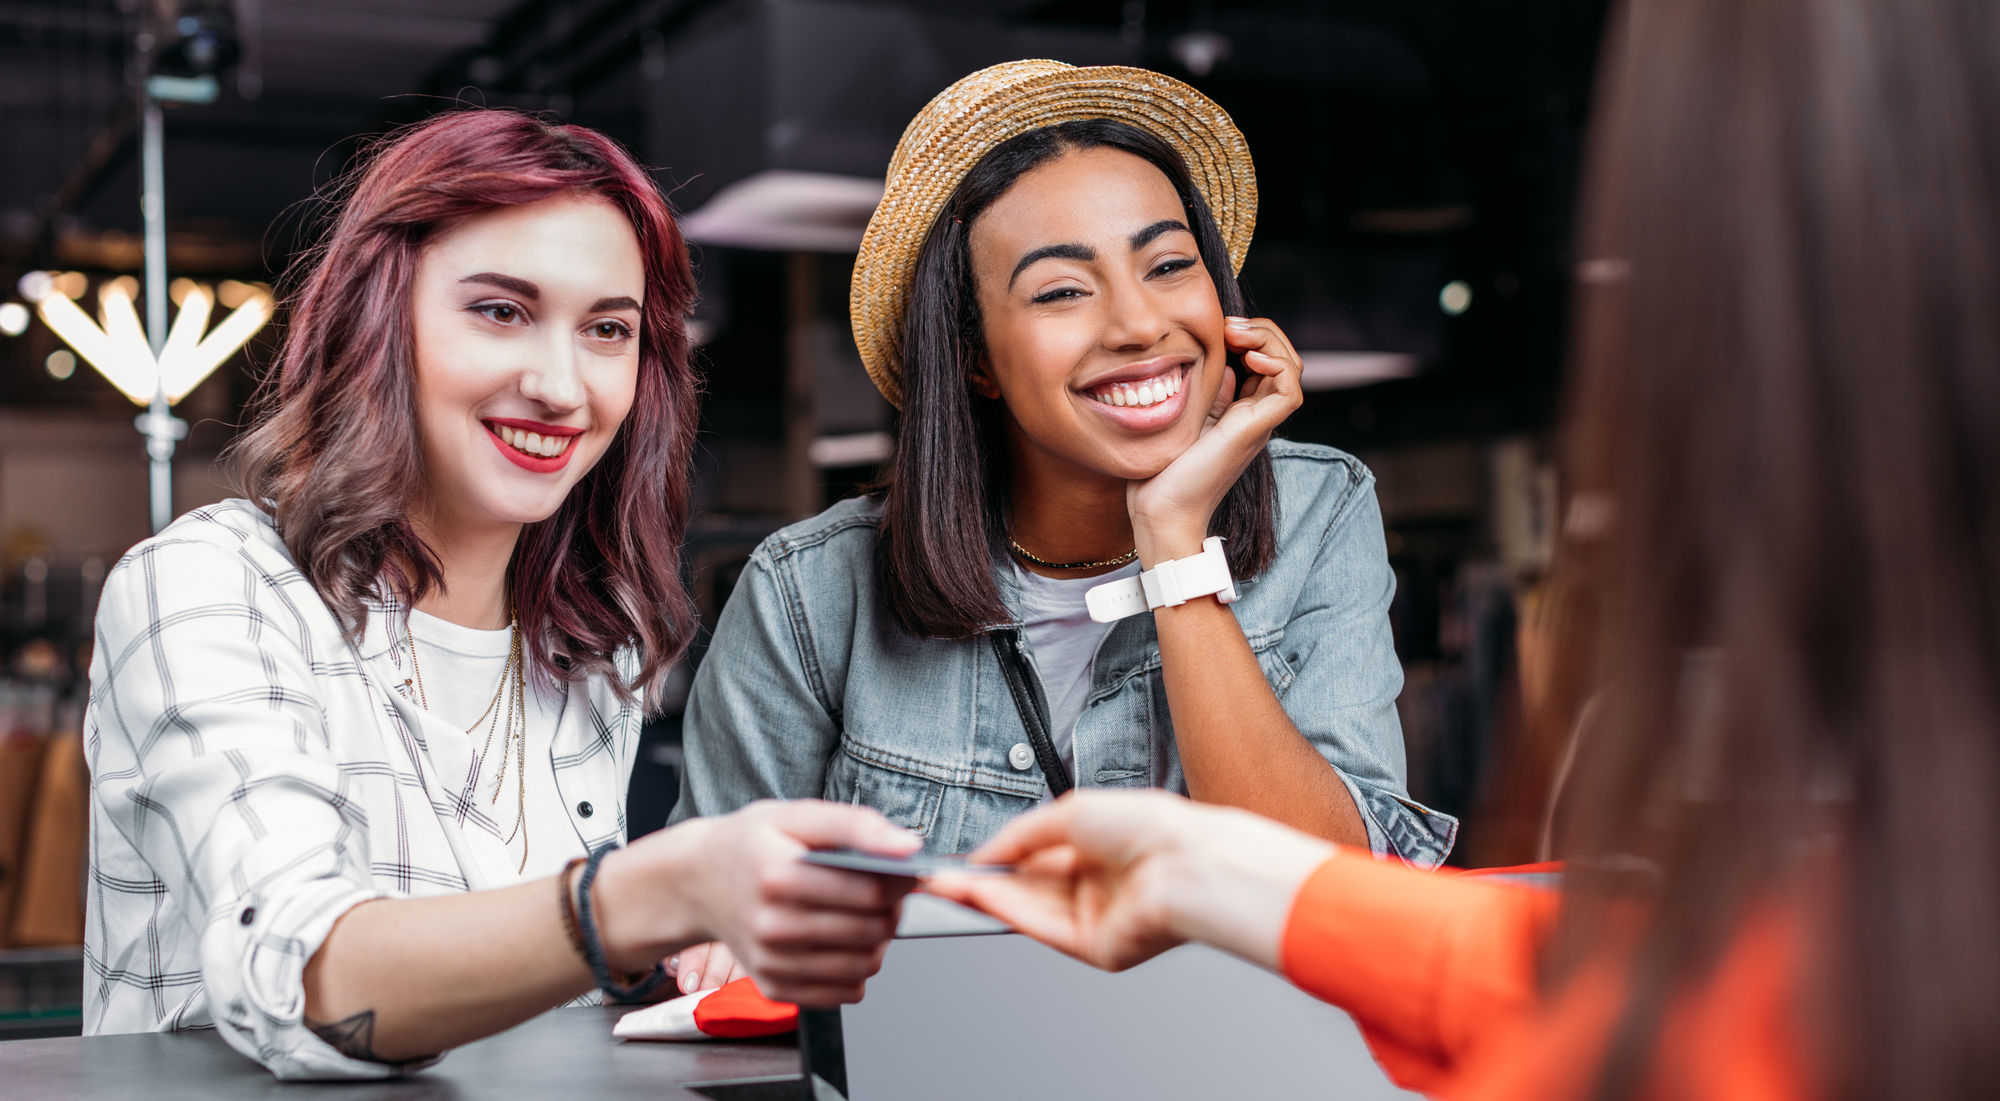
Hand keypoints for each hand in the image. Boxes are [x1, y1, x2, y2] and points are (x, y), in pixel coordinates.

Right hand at [598, 800, 919, 1005]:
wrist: (697, 883)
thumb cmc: (750, 844)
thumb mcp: (795, 815)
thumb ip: (854, 825)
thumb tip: (908, 846)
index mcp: (778, 876)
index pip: (869, 893)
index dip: (901, 882)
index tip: (904, 870)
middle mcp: (771, 926)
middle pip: (872, 931)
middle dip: (892, 909)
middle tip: (882, 890)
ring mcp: (772, 963)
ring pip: (865, 965)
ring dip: (878, 940)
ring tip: (862, 913)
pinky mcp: (775, 988)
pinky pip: (846, 992)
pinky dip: (857, 968)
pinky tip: (842, 939)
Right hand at [924, 791, 1332, 972]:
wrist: (1185, 862)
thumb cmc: (1148, 827)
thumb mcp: (1070, 811)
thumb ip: (1021, 834)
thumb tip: (985, 852)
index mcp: (1099, 848)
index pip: (1037, 859)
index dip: (997, 859)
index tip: (962, 859)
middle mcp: (1097, 885)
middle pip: (1027, 888)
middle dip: (982, 881)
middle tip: (939, 877)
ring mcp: (1095, 918)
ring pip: (1028, 910)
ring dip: (984, 897)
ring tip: (945, 884)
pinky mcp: (1095, 947)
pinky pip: (1041, 928)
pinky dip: (1005, 910)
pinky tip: (977, 893)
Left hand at [1127, 317, 1303, 563]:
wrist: (1161, 508)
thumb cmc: (1164, 470)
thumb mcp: (1188, 415)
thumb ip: (1209, 390)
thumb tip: (1225, 362)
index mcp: (1241, 410)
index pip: (1265, 360)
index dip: (1251, 335)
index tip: (1221, 327)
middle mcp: (1256, 414)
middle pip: (1284, 358)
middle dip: (1262, 330)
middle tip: (1229, 325)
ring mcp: (1259, 422)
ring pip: (1292, 367)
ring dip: (1270, 340)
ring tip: (1237, 333)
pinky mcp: (1256, 429)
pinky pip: (1290, 389)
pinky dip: (1277, 365)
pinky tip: (1249, 358)